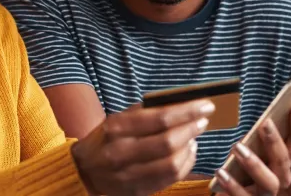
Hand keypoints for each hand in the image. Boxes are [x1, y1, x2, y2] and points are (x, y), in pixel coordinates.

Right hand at [71, 99, 214, 195]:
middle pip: (168, 142)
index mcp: (117, 128)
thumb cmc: (106, 139)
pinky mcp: (138, 190)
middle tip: (203, 120)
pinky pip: (170, 178)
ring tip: (194, 136)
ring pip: (172, 163)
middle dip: (191, 129)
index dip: (187, 112)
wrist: (85, 171)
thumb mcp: (118, 119)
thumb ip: (145, 112)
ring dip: (190, 148)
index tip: (205, 105)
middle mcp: (121, 151)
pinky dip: (185, 164)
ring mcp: (129, 174)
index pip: (160, 118)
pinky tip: (187, 152)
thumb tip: (179, 103)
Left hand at [214, 105, 290, 195]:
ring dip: (254, 164)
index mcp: (284, 161)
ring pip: (269, 182)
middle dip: (275, 142)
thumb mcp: (253, 150)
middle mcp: (281, 178)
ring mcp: (267, 193)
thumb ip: (259, 137)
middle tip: (264, 124)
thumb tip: (262, 116)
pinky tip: (220, 172)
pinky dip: (232, 185)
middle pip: (283, 161)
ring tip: (237, 147)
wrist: (236, 195)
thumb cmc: (244, 168)